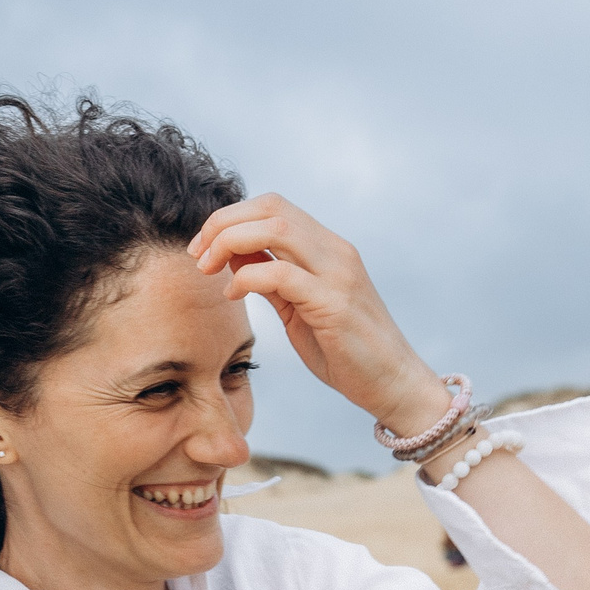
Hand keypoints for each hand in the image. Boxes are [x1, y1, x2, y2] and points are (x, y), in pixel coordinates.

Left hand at [187, 192, 452, 435]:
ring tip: (208, 268)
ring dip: (230, 242)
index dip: (230, 217)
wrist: (393, 383)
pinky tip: (234, 295)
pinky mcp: (334, 304)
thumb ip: (270, 279)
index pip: (273, 206)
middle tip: (196, 254)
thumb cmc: (345, 350)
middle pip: (271, 208)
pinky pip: (281, 274)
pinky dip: (248, 278)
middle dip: (223, 223)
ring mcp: (338, 274)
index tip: (202, 248)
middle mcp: (335, 251)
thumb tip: (232, 254)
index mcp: (327, 248)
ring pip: (277, 229)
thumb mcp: (298, 307)